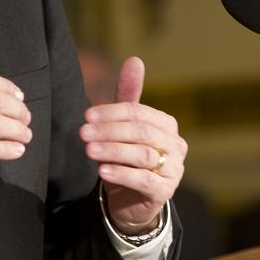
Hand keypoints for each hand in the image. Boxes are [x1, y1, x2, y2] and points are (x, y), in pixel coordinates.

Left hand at [79, 56, 185, 233]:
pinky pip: (144, 180)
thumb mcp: (125, 126)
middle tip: (83, 133)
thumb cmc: (128, 156)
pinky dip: (121, 173)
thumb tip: (135, 59)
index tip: (87, 116)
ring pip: (142, 155)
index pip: (139, 113)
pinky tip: (101, 171)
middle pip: (141, 132)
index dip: (112, 112)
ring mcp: (173, 170)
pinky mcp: (164, 192)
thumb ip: (128, 96)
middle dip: (110, 131)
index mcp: (167, 125)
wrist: (132, 199)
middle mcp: (176, 145)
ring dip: (112, 151)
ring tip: (89, 150)